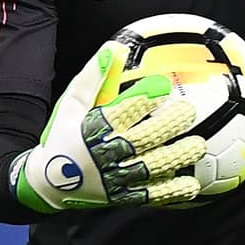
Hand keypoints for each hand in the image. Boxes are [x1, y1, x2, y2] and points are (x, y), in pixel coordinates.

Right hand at [12, 47, 205, 212]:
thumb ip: (93, 77)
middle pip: (141, 140)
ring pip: (149, 168)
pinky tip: (192, 184)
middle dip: (166, 127)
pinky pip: (149, 195)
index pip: (120, 114)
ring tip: (198, 145)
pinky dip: (170, 191)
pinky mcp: (121, 196)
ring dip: (175, 157)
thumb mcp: (72, 105)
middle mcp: (106, 154)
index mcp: (94, 129)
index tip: (164, 88)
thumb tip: (115, 47)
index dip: (142, 102)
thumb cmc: (63, 136)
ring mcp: (115, 178)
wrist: (46, 183)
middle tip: (189, 113)